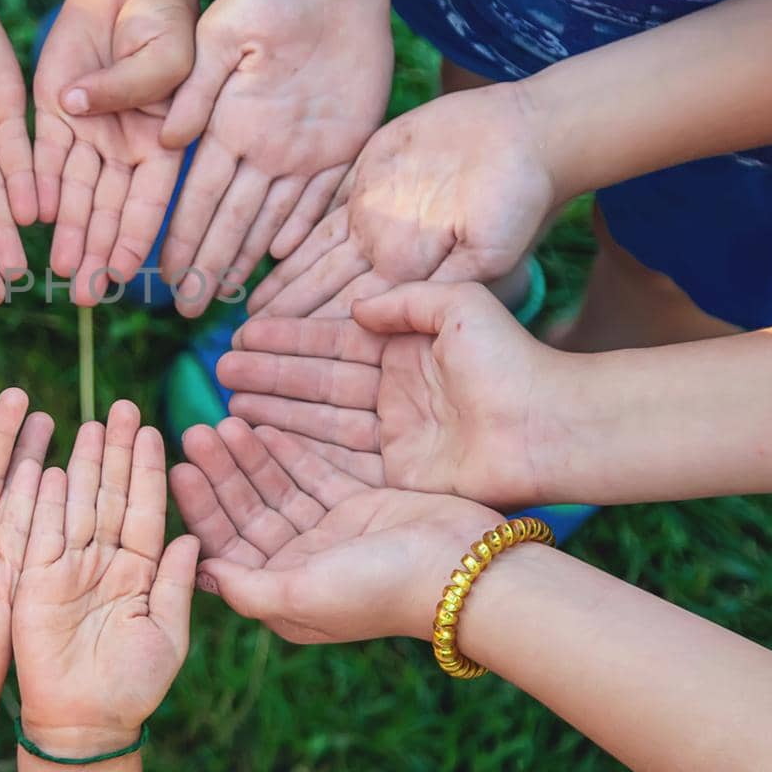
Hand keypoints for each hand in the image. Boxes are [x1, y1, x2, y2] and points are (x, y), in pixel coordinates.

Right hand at [11, 401, 198, 756]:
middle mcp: (104, 558)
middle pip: (109, 493)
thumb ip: (178, 584)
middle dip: (116, 450)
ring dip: (80, 463)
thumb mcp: (168, 633)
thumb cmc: (134, 686)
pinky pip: (39, 532)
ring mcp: (68, 565)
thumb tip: (196, 537)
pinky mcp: (35, 578)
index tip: (155, 429)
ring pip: (76, 503)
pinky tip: (45, 466)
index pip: (145, 507)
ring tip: (89, 422)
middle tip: (122, 406)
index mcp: (140, 568)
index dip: (149, 469)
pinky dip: (41, 501)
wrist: (85, 722)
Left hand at [32, 0, 193, 301]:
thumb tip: (84, 110)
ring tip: (59, 272)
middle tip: (85, 294)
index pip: (152, 200)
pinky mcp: (53, 114)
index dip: (139, 236)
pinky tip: (35, 217)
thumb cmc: (166, 18)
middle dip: (99, 251)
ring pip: (77, 194)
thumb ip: (135, 85)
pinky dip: (40, 187)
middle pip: (111, 209)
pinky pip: (44, 158)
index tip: (126, 272)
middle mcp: (125, 149)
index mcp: (165, 141)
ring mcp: (88, 135)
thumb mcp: (168, 52)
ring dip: (70, 233)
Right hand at [159, 0, 392, 316]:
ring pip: (270, 218)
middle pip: (229, 218)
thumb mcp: (223, 33)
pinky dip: (303, 231)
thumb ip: (197, 87)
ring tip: (225, 299)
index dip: (179, 234)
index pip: (196, 192)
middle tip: (187, 308)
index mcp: (224, 121)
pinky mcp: (341, 144)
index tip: (160, 272)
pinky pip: (321, 199)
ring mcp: (300, 149)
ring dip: (247, 259)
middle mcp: (257, 145)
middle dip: (207, 264)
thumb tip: (168, 143)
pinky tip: (283, 264)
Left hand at [172, 417, 507, 642]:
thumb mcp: (303, 595)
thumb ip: (248, 588)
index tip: (177, 469)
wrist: (463, 570)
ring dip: (250, 457)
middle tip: (196, 430)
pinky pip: (313, 474)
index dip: (200, 507)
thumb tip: (201, 574)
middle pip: (248, 511)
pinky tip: (263, 426)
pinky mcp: (360, 506)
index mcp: (283, 595)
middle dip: (222, 473)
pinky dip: (289, 452)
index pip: (227, 545)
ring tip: (224, 420)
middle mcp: (302, 565)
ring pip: (277, 488)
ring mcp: (332, 535)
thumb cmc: (381, 589)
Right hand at [222, 282, 570, 509]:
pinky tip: (260, 435)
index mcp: (407, 350)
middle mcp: (394, 392)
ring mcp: (394, 435)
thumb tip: (355, 305)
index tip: (244, 330)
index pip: (335, 340)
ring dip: (274, 408)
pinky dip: (298, 445)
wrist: (550, 427)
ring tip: (228, 401)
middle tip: (220, 367)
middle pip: (318, 380)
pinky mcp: (396, 473)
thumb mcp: (459, 306)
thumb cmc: (512, 362)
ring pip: (319, 417)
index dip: (289, 336)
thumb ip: (405, 298)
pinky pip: (336, 455)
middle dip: (269, 373)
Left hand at [248, 82, 557, 319]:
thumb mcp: (486, 252)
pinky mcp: (369, 178)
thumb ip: (438, 282)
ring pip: (316, 251)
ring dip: (283, 278)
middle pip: (323, 287)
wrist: (528, 135)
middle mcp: (385, 249)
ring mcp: (375, 214)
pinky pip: (324, 204)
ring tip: (246, 307)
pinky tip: (271, 246)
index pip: (349, 312)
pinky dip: (297, 225)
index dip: (310, 332)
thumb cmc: (518, 198)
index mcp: (408, 273)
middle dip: (284, 316)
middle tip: (240, 346)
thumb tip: (382, 312)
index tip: (274, 355)